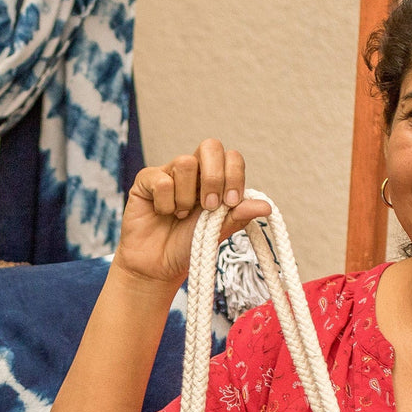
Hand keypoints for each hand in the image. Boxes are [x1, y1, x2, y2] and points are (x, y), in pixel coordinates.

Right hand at [115, 139, 271, 284]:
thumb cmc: (189, 246)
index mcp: (215, 179)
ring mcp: (169, 172)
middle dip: (214, 177)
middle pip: (211, 146)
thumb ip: (239, 215)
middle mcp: (194, 171)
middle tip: (209, 206)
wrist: (159, 266)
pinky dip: (165, 204)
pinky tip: (163, 213)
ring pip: (186, 163)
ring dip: (186, 197)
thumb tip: (266, 207)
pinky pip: (162, 180)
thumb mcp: (218, 231)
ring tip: (180, 215)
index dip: (234, 176)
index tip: (230, 203)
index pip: (232, 157)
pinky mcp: (146, 180)